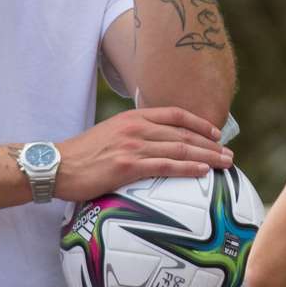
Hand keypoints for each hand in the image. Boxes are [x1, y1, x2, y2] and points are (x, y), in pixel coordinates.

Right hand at [55, 106, 231, 201]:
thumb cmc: (82, 155)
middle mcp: (136, 128)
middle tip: (229, 153)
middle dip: (211, 143)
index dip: (199, 123)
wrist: (56, 166)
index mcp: (133, 118)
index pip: (175, 115)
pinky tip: (203, 171)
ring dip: (207, 156)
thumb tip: (153, 145)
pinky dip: (188, 168)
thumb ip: (133, 135)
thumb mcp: (110, 134)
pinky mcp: (127, 166)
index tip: (216, 132)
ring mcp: (133, 146)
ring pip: (180, 149)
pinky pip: (165, 166)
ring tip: (225, 164)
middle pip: (183, 133)